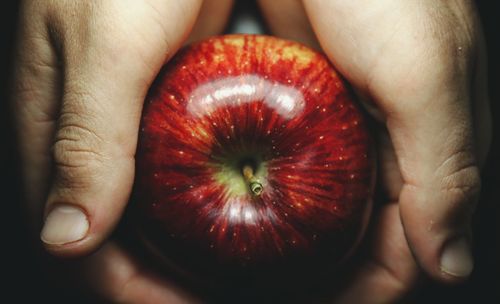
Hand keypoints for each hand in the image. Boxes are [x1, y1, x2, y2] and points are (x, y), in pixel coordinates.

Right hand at [11, 0, 232, 301]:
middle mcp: (84, 143)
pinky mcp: (155, 111)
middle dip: (160, 279)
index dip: (128, 290)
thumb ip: (87, 138)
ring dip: (182, 249)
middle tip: (221, 293)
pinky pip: (171, 176)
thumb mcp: (108, 47)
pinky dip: (197, 205)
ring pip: (143, 214)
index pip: (75, 245)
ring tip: (235, 269)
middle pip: (111, 240)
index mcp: (54, 137)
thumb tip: (65, 237)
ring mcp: (122, 129)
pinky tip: (233, 213)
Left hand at [260, 0, 490, 301]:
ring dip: (304, 241)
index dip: (369, 288)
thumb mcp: (426, 69)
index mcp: (437, 148)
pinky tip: (255, 209)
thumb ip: (446, 167)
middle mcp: (399, 145)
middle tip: (273, 289)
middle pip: (370, 238)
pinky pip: (308, 171)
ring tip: (258, 264)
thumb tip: (450, 262)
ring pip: (336, 209)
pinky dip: (285, 197)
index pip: (414, 248)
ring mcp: (356, 128)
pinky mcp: (320, 107)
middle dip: (328, 271)